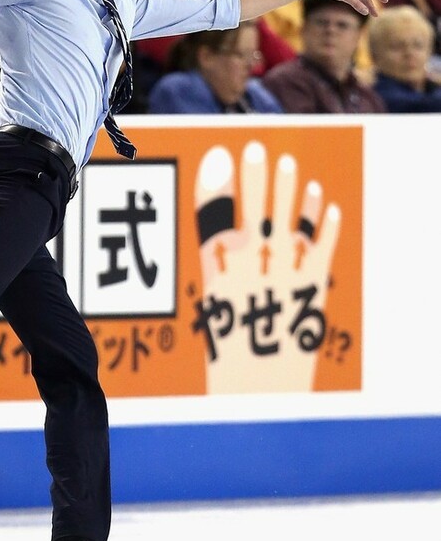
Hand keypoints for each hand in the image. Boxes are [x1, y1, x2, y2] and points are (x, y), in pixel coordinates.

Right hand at [194, 141, 340, 392]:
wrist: (262, 393)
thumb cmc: (228, 350)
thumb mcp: (213, 302)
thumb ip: (216, 257)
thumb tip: (222, 230)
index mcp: (218, 269)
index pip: (215, 213)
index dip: (218, 183)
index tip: (219, 155)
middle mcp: (253, 265)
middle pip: (254, 208)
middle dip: (255, 176)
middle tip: (255, 147)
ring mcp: (285, 273)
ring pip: (289, 218)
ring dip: (290, 189)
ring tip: (290, 163)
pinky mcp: (313, 286)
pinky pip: (322, 245)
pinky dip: (325, 223)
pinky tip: (327, 204)